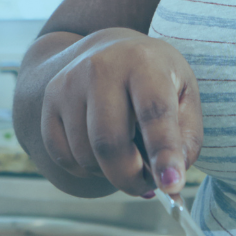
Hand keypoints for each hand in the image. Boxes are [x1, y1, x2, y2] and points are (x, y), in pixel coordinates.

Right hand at [40, 27, 201, 195]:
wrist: (108, 49)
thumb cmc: (155, 79)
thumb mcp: (185, 96)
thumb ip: (186, 139)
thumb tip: (169, 182)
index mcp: (144, 62)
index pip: (153, 112)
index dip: (163, 153)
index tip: (171, 186)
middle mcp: (100, 68)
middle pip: (109, 142)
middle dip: (131, 178)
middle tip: (148, 186)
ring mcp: (68, 84)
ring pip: (86, 156)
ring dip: (110, 174)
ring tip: (129, 160)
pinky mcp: (49, 103)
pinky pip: (64, 157)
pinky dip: (87, 169)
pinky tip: (103, 154)